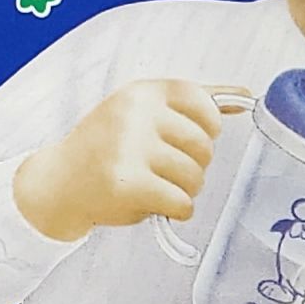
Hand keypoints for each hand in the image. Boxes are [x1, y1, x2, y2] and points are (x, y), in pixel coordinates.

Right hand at [13, 79, 254, 243]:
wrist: (59, 182)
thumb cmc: (107, 148)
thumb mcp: (142, 113)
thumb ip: (192, 103)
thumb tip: (245, 96)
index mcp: (143, 93)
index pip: (202, 102)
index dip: (208, 127)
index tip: (190, 139)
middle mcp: (136, 114)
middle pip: (204, 146)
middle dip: (195, 165)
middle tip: (168, 170)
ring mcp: (130, 148)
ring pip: (195, 177)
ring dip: (184, 190)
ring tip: (158, 186)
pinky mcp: (128, 184)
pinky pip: (182, 203)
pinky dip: (177, 210)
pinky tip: (156, 203)